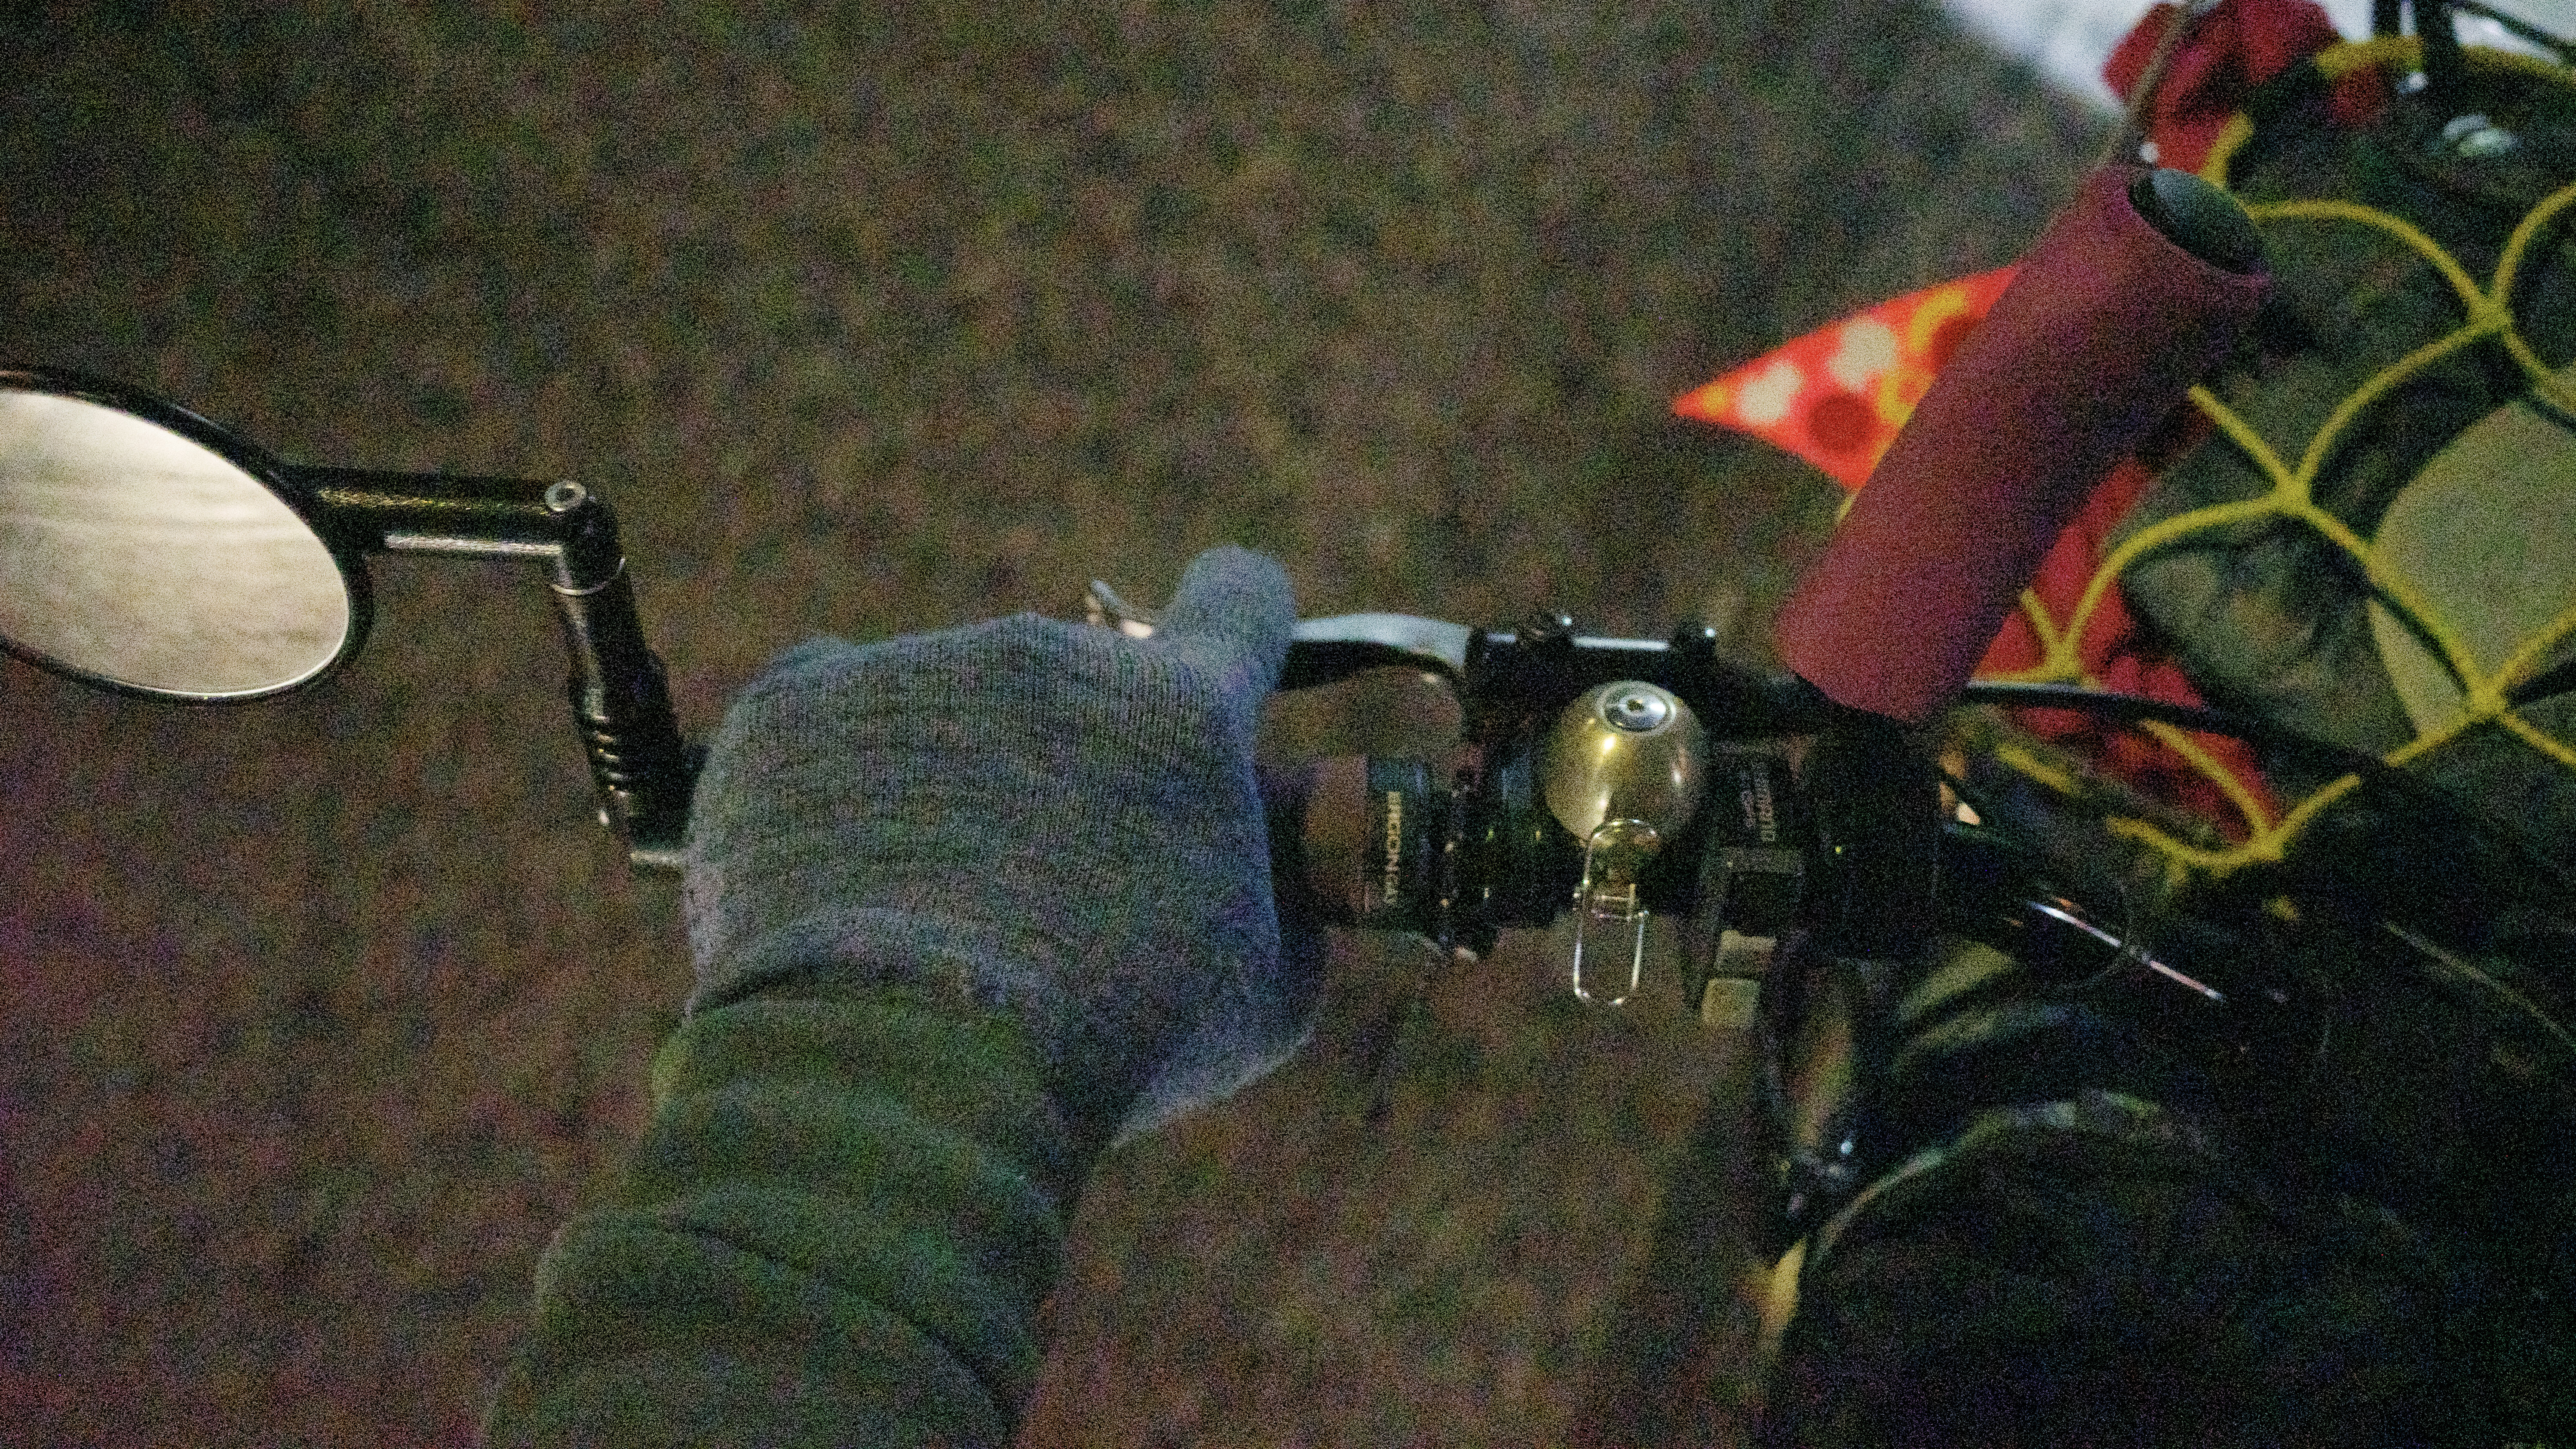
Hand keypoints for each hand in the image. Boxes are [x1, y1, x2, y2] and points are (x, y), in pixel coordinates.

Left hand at [681, 545, 1314, 1144]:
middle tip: (1050, 889)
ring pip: (952, 705)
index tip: (1218, 664)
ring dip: (955, 778)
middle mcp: (1050, 659)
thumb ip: (1278, 907)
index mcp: (1181, 711)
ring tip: (929, 913)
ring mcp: (915, 671)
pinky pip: (826, 706)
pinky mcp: (793, 706)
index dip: (1237, 625)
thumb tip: (1267, 892)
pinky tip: (840, 866)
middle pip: (1078, 686)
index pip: (1240, 595)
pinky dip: (837, 776)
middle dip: (1077, 765)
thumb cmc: (1104, 1048)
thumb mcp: (1261, 999)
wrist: (900, 1076)